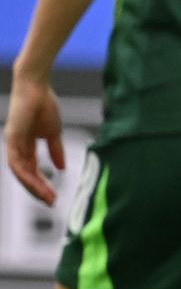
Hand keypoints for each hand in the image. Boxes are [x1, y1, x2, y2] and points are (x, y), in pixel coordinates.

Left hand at [5, 75, 65, 205]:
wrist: (36, 86)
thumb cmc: (44, 105)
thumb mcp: (54, 133)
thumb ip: (56, 151)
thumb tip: (61, 168)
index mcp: (25, 147)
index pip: (32, 171)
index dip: (42, 185)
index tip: (54, 197)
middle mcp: (16, 148)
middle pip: (24, 175)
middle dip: (37, 190)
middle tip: (51, 202)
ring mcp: (12, 144)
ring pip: (19, 172)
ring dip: (32, 186)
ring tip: (47, 196)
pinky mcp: (12, 138)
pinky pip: (16, 162)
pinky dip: (26, 174)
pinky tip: (36, 182)